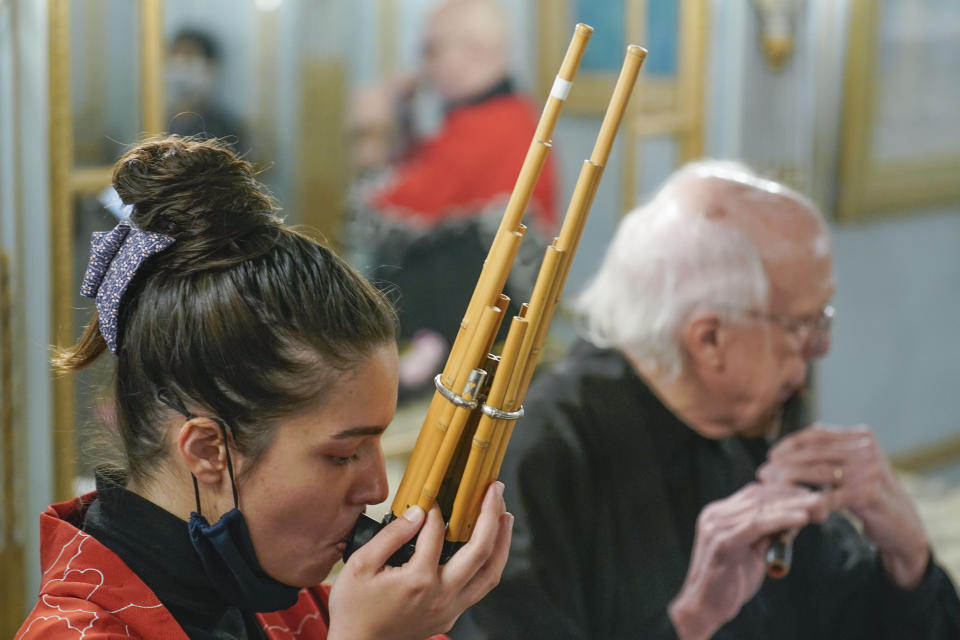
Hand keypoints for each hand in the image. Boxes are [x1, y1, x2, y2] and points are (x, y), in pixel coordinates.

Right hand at [328, 482, 513, 639]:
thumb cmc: (354, 608)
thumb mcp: (360, 565)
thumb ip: (391, 535)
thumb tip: (417, 512)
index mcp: (418, 580)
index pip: (437, 533)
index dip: (436, 510)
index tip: (432, 499)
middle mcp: (441, 595)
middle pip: (481, 550)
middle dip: (491, 514)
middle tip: (495, 490)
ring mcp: (450, 608)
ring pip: (490, 573)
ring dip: (502, 542)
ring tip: (505, 516)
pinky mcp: (451, 615)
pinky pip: (481, 587)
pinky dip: (491, 563)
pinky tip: (491, 548)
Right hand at [668, 483, 828, 639]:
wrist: (705, 607)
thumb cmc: (730, 582)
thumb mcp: (754, 552)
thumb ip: (769, 534)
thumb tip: (796, 517)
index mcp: (719, 514)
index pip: (756, 494)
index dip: (785, 493)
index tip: (812, 499)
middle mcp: (715, 515)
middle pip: (760, 496)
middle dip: (793, 497)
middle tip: (822, 502)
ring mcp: (716, 526)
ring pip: (761, 508)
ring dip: (793, 506)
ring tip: (818, 507)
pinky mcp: (723, 542)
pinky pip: (757, 525)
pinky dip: (781, 519)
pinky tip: (802, 518)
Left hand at [757, 424, 929, 588]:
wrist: (902, 525)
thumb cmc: (869, 493)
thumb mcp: (853, 466)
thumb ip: (829, 452)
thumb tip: (787, 447)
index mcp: (861, 436)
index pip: (816, 434)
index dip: (789, 443)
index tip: (770, 456)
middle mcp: (866, 449)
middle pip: (813, 452)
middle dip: (783, 463)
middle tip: (763, 473)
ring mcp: (869, 471)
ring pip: (816, 472)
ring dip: (788, 480)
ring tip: (770, 487)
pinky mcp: (868, 495)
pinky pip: (828, 497)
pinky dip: (807, 502)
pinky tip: (792, 507)